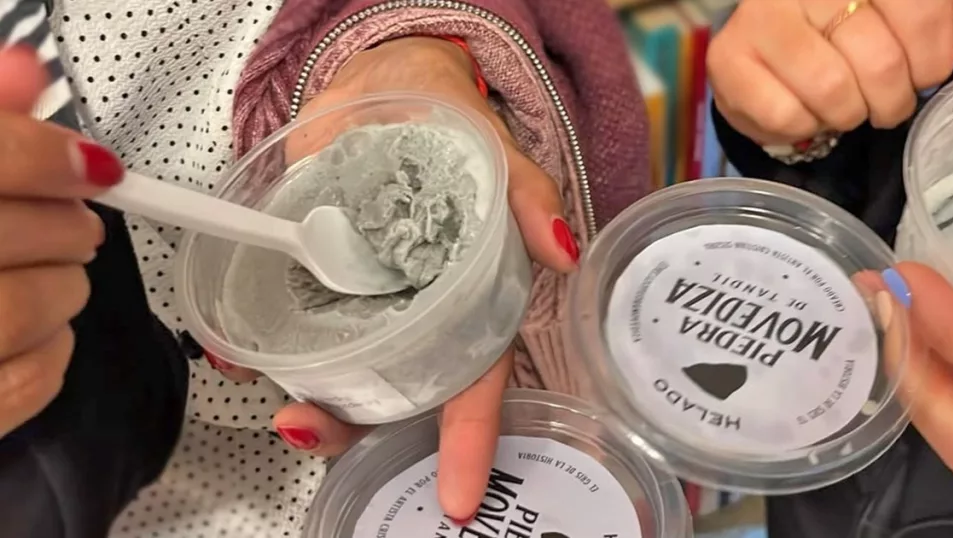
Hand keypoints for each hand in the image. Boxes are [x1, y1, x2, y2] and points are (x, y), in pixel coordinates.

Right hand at [0, 48, 123, 437]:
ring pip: (24, 310)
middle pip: (5, 236)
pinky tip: (43, 331)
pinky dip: (53, 353)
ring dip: (65, 289)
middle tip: (79, 225)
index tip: (95, 166)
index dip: (42, 158)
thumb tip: (27, 71)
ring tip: (58, 277)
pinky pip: (26, 383)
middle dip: (65, 227)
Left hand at [210, 37, 575, 519]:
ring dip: (309, 397)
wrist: (386, 90)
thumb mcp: (501, 161)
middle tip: (312, 428)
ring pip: (342, 372)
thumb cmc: (453, 131)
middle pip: (396, 392)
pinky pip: (292, 324)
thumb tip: (561, 251)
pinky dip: (263, 347)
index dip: (468, 441)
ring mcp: (362, 299)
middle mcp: (417, 314)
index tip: (457, 498)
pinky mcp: (314, 275)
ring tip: (279, 402)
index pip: (475, 381)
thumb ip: (532, 202)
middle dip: (356, 426)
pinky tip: (239, 349)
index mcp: (469, 302)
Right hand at [708, 0, 952, 143]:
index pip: (918, 12)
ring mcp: (760, 18)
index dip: (931, 59)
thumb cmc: (864, 20)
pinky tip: (808, 111)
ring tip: (846, 106)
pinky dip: (806, 127)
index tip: (924, 73)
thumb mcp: (929, 9)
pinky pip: (784, 115)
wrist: (784, 33)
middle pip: (878, 60)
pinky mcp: (727, 59)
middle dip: (892, 99)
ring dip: (849, 115)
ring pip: (830, 91)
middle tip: (885, 102)